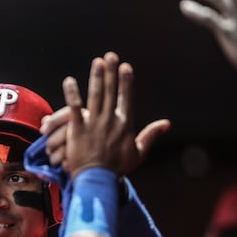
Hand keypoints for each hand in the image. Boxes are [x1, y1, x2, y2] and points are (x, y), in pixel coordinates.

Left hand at [60, 53, 168, 176]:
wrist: (97, 181)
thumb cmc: (117, 169)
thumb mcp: (138, 153)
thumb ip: (150, 135)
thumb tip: (167, 123)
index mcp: (124, 125)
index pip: (126, 98)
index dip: (126, 82)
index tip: (126, 67)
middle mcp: (110, 121)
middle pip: (111, 92)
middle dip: (112, 72)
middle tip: (111, 55)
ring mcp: (93, 124)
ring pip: (95, 96)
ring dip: (97, 77)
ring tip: (97, 62)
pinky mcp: (77, 129)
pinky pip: (74, 108)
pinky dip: (72, 94)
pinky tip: (69, 80)